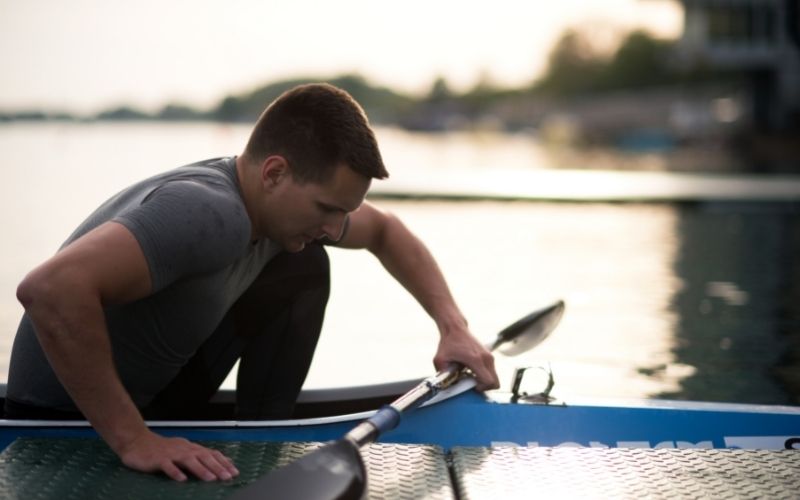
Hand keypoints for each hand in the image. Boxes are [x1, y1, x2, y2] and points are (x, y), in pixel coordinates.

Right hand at [117, 430, 239, 481]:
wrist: (137, 441)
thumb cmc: (161, 448)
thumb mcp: (182, 450)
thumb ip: (199, 456)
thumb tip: (219, 461)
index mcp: (191, 448)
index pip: (211, 454)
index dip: (224, 462)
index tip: (235, 472)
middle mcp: (184, 449)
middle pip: (204, 457)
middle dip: (217, 467)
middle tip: (228, 477)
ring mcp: (171, 454)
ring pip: (189, 460)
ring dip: (201, 469)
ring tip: (211, 479)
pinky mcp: (158, 459)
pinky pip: (167, 466)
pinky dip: (175, 472)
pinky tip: (182, 479)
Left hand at [433, 327, 499, 390]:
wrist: (455, 328)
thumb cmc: (448, 343)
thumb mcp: (440, 359)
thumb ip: (441, 373)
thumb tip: (443, 385)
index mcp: (476, 360)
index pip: (489, 381)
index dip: (482, 388)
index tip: (471, 386)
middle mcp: (486, 358)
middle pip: (496, 382)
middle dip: (485, 388)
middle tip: (471, 384)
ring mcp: (489, 356)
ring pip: (494, 378)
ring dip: (484, 381)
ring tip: (469, 376)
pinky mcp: (489, 356)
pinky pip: (491, 372)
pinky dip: (484, 375)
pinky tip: (471, 370)